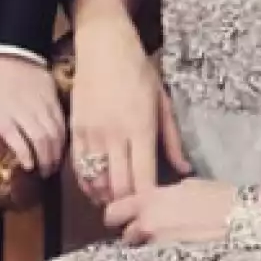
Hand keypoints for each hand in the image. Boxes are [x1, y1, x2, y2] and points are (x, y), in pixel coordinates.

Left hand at [0, 56, 66, 174]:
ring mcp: (42, 106)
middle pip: (41, 140)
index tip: (30, 168)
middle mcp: (24, 112)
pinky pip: (63, 124)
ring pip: (55, 134)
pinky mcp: (54, 101)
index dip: (26, 157)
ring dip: (56, 153)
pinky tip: (61, 148)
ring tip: (54, 164)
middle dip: (46, 160)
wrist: (15, 57)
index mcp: (3, 117)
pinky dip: (63, 139)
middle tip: (45, 173)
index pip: (18, 141)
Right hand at [70, 15, 190, 207]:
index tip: (155, 212)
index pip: (143, 179)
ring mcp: (92, 134)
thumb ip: (172, 139)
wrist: (103, 45)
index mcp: (141, 128)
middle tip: (136, 215)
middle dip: (128, 206)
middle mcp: (115, 135)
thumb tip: (185, 169)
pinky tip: (97, 189)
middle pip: (119, 187)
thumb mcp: (163, 102)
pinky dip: (88, 183)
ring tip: (118, 205)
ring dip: (107, 197)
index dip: (148, 202)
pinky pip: (78, 167)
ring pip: (96, 181)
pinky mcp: (75, 130)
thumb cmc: (138, 70)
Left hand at [103, 178, 233, 245]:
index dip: (117, 216)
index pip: (113, 212)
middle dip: (134, 236)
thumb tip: (156, 204)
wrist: (244, 220)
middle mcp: (147, 223)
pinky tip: (179, 258)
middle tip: (149, 236)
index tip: (124, 220)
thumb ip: (163, 197)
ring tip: (171, 248)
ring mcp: (159, 247)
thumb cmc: (220, 197)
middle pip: (126, 236)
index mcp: (150, 199)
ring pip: (142, 252)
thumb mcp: (187, 187)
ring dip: (150, 251)